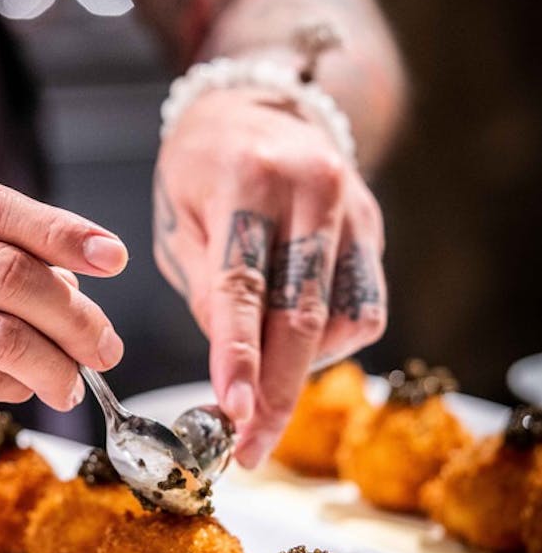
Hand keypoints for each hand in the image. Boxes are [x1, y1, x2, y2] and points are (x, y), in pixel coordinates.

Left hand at [153, 88, 385, 467]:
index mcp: (249, 181)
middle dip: (279, 392)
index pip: (243, 285)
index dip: (237, 357)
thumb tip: (235, 367)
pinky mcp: (373, 228)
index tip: (232, 414)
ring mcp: (353, 210)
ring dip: (304, 365)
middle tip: (252, 448)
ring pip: (344, 318)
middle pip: (304, 314)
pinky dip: (332, 339)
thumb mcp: (179, 218)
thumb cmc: (203, 167)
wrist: (259, 105)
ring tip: (265, 369)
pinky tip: (297, 337)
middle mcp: (313, 192)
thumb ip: (205, 288)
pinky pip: (365, 305)